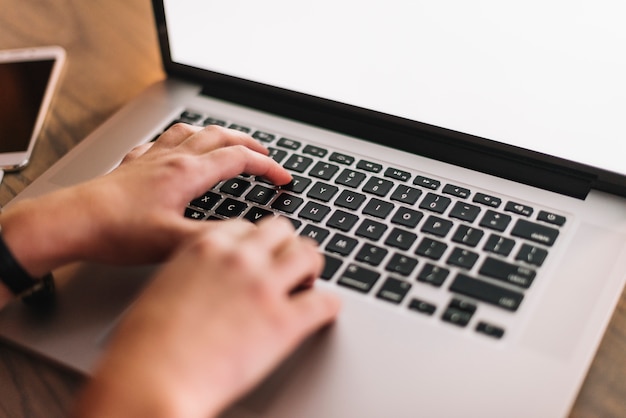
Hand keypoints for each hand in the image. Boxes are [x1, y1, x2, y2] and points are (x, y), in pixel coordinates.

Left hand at [0, 124, 291, 278]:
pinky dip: (180, 140)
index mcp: (187, 173)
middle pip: (220, 137)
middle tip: (265, 154)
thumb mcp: (173, 242)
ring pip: (193, 133)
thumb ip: (214, 238)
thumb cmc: (116, 231)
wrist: (72, 222)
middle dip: (249, 144)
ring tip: (229, 141)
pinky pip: (163, 141)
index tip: (284, 178)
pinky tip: (176, 147)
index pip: (239, 160)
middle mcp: (172, 159)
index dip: (268, 167)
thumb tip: (246, 237)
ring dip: (218, 135)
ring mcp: (152, 158)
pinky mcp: (134, 165)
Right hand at [73, 217, 340, 417]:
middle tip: (288, 266)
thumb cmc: (144, 345)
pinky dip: (328, 306)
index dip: (258, 242)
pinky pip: (324, 302)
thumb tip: (211, 281)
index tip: (262, 254)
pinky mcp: (283, 322)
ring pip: (309, 255)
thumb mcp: (165, 288)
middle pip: (282, 231)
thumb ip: (194, 274)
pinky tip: (323, 312)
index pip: (247, 226)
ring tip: (307, 284)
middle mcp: (239, 258)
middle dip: (287, 246)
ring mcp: (264, 287)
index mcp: (206, 247)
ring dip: (311, 267)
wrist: (149, 380)